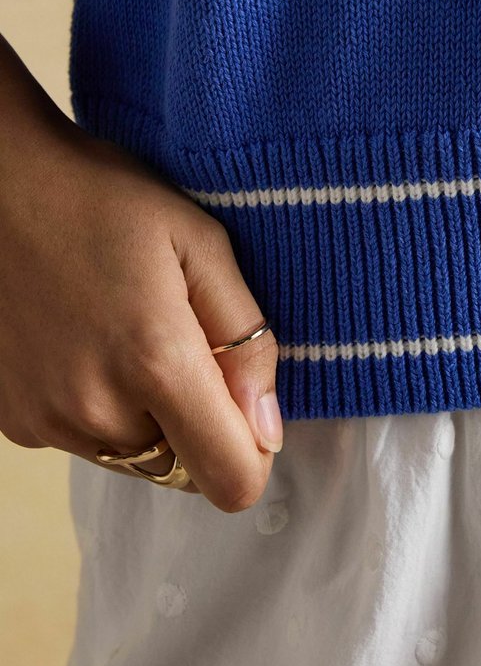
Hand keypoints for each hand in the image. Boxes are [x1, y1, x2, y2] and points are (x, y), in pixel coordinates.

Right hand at [0, 38, 281, 512]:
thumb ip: (247, 339)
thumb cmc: (104, 197)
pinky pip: (86, 440)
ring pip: (135, 456)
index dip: (254, 455)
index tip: (249, 408)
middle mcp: (96, 411)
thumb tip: (269, 430)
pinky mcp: (14, 422)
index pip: (230, 482)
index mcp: (155, 364)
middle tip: (180, 339)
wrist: (1, 184)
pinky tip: (89, 340)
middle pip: (183, 468)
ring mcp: (47, 422)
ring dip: (149, 417)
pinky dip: (101, 407)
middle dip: (199, 421)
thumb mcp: (201, 242)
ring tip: (129, 332)